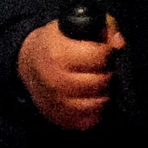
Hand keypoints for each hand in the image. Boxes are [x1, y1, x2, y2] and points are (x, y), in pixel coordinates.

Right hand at [18, 15, 124, 131]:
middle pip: (99, 82)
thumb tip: (118, 43)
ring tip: (98, 84)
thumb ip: (103, 29)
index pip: (98, 57)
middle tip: (102, 70)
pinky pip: (87, 120)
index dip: (106, 53)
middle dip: (106, 74)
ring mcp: (55, 101)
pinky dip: (94, 112)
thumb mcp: (76, 27)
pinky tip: (91, 99)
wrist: (29, 64)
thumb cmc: (57, 43)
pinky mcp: (58, 117)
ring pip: (95, 103)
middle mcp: (55, 79)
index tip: (105, 52)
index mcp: (58, 53)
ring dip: (103, 94)